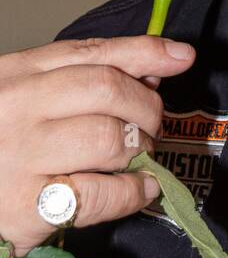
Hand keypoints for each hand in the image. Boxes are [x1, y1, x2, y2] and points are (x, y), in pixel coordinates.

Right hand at [0, 35, 195, 256]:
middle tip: (151, 126)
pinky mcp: (30, 206)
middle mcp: (16, 107)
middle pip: (108, 89)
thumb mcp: (25, 100)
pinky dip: (135, 191)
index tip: (181, 57)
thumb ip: (81, 80)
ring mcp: (22, 156)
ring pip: (111, 139)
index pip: (91, 52)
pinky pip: (106, 193)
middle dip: (146, 107)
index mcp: (15, 73)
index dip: (144, 51)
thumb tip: (154, 68)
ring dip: (141, 150)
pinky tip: (140, 189)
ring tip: (137, 159)